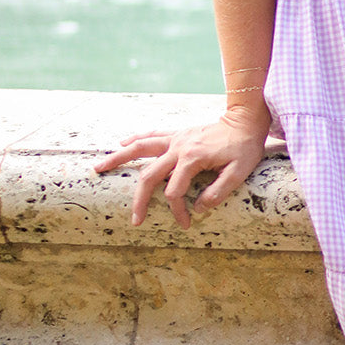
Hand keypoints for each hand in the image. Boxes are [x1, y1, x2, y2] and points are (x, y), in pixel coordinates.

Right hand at [93, 108, 268, 228]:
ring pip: (140, 148)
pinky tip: (120, 143)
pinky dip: (135, 139)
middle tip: (134, 220)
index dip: (177, 211)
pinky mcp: (177, 133)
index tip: (186, 223)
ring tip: (98, 168)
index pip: (174, 191)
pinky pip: (151, 135)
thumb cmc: (244, 148)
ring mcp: (176, 138)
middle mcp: (179, 147)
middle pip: (149, 175)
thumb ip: (218, 192)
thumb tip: (197, 209)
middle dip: (139, 200)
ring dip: (118, 158)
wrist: (246, 120)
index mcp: (192, 158)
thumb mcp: (239, 173)